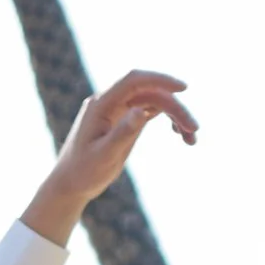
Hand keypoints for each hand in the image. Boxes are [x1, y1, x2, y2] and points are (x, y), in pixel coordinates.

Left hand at [23, 69, 196, 241]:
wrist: (70, 185)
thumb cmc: (83, 172)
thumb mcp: (105, 155)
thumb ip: (123, 133)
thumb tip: (143, 111)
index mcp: (101, 104)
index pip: (134, 81)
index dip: (159, 79)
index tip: (183, 89)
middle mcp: (110, 102)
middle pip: (150, 93)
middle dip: (175, 107)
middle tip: (194, 130)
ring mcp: (119, 109)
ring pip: (154, 101)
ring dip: (175, 115)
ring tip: (191, 138)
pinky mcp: (125, 119)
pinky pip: (151, 111)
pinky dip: (168, 119)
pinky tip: (180, 135)